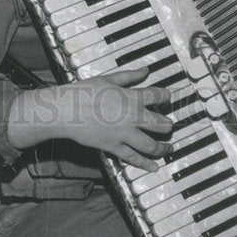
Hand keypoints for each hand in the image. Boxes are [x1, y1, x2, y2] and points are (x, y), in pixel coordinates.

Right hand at [7, 66, 172, 170]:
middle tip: (169, 126)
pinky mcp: (114, 147)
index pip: (158, 96)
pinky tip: (154, 166)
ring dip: (163, 147)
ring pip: (151, 145)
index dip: (166, 96)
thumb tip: (146, 71)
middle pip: (160, 123)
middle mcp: (133, 117)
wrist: (67, 110)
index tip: (167, 98)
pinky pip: (133, 158)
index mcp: (133, 97)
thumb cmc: (85, 91)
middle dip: (168, 125)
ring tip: (168, 147)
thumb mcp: (109, 79)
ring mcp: (125, 134)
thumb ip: (130, 76)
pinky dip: (145, 164)